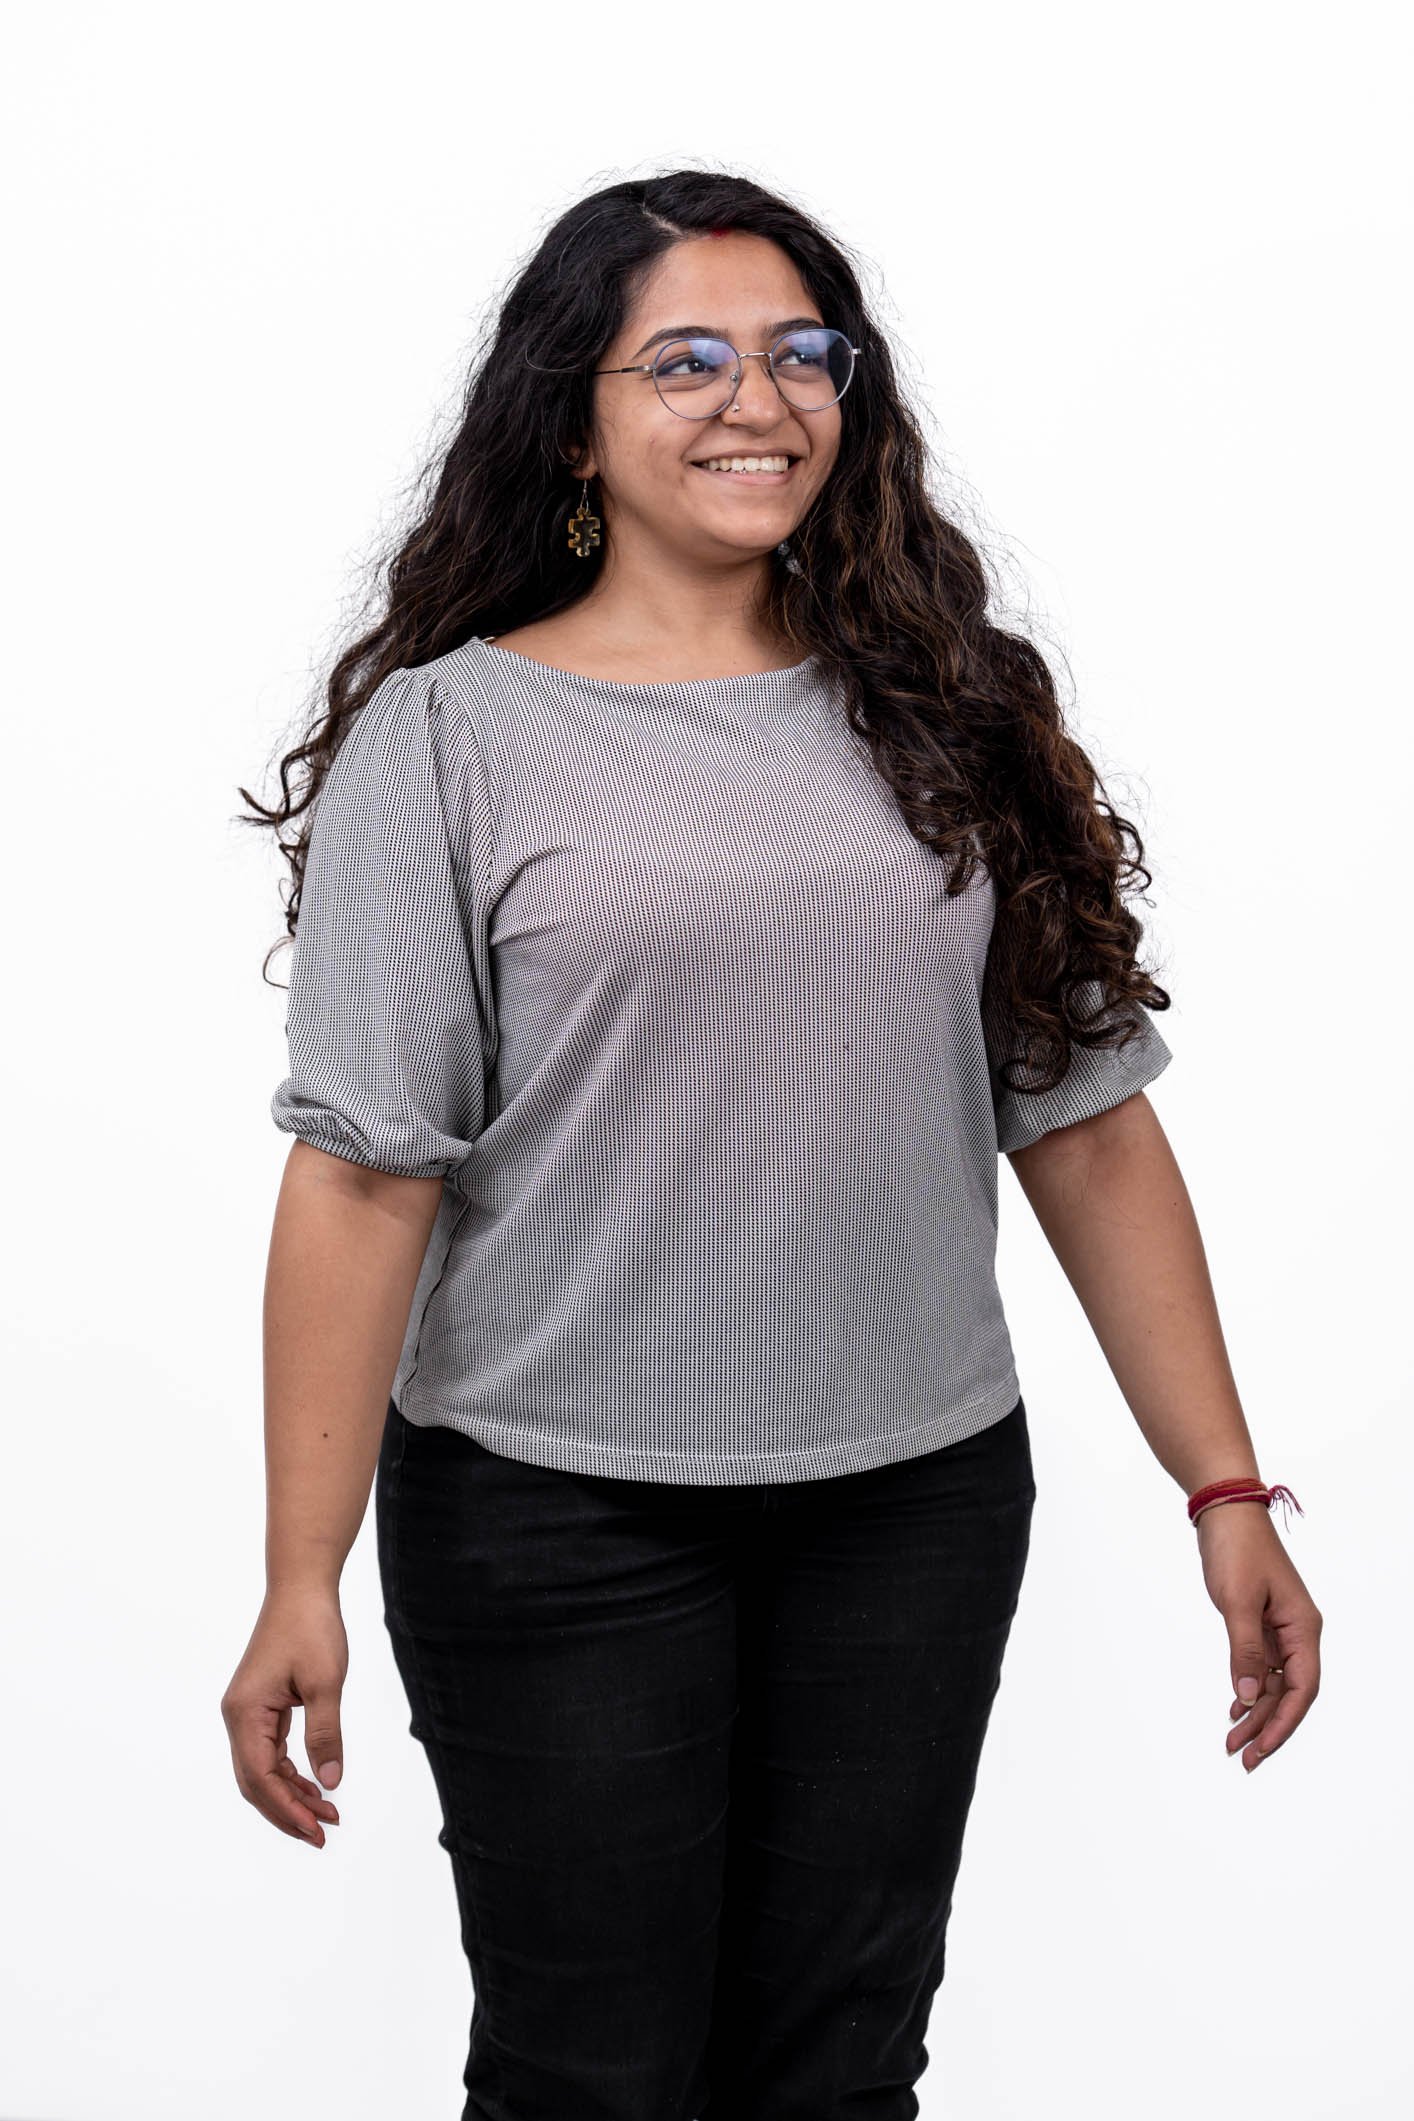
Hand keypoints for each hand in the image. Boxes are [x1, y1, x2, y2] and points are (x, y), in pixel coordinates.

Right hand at [221, 1585, 347, 1845]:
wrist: (301, 1587)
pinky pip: (270, 1751)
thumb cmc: (311, 1627)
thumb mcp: (325, 1682)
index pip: (260, 1777)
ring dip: (290, 1794)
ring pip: (262, 1769)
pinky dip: (289, 1772)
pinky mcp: (260, 1705)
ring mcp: (247, 1711)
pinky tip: (313, 1785)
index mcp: (245, 1713)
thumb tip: (329, 1783)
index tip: (316, 1828)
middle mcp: (238, 1716)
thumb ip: (325, 1734)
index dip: (286, 1808)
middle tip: (323, 1833)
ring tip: (326, 1813)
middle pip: (255, 1782)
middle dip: (287, 1810)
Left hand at [1196, 1502, 1321, 1771]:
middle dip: (1267, 1726)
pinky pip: (1262, 1666)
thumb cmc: (1236, 1549)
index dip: (1284, 1723)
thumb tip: (1248, 1698)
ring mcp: (1281, 1628)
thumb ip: (1245, 1653)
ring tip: (1232, 1741)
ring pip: (1274, 1683)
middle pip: (1290, 1693)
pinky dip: (1249, 1688)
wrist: (1225, 1510)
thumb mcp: (1236, 1603)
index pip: (1302, 1689)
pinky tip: (1235, 1708)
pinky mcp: (1262, 1622)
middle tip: (1241, 1756)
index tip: (1262, 1749)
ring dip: (1255, 1712)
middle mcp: (1298, 1632)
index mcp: (1303, 1628)